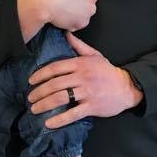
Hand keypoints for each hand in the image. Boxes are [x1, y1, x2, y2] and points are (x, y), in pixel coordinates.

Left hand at [27, 31, 142, 126]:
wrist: (127, 87)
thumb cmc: (108, 72)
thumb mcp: (95, 55)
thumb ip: (79, 45)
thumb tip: (65, 33)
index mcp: (81, 64)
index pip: (55, 68)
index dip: (41, 74)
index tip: (31, 81)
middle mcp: (82, 77)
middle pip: (55, 84)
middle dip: (39, 92)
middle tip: (30, 98)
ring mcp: (87, 92)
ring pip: (60, 98)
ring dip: (45, 104)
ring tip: (34, 109)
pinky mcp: (92, 106)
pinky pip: (73, 114)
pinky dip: (59, 119)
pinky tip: (49, 123)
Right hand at [38, 0, 97, 30]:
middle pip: (87, 3)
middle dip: (77, 5)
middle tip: (64, 5)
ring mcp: (89, 10)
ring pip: (82, 15)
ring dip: (74, 15)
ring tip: (60, 13)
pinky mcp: (83, 22)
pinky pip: (75, 26)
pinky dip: (68, 25)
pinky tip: (59, 19)